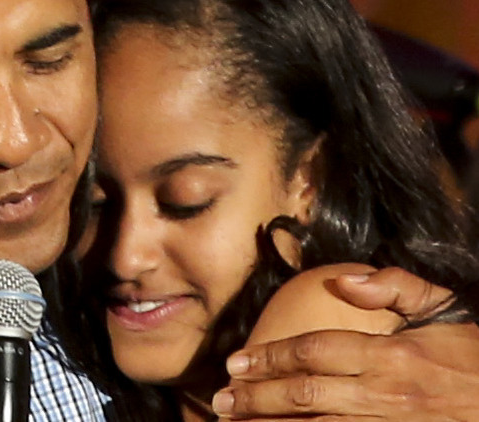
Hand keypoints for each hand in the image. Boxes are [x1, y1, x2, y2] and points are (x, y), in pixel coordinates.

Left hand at [212, 267, 478, 420]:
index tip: (238, 361)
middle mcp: (385, 392)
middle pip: (305, 393)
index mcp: (392, 353)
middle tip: (223, 397)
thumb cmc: (477, 356)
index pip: (314, 350)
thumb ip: (395, 288)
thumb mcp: (448, 309)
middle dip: (256, 396)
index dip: (270, 356)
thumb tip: (343, 277)